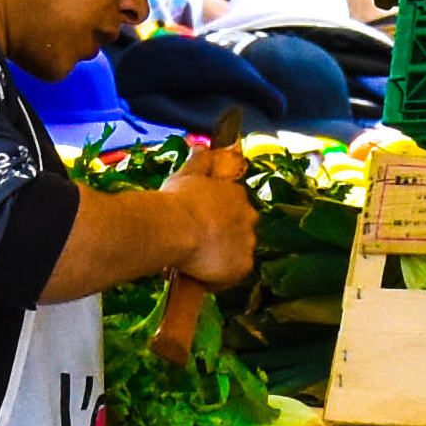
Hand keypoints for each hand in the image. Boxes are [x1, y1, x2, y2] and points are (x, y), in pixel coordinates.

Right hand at [161, 139, 257, 288]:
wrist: (176, 228)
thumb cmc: (178, 200)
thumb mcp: (186, 174)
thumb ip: (198, 161)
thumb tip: (201, 147)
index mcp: (236, 195)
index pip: (235, 205)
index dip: (219, 216)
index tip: (204, 221)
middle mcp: (249, 217)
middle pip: (241, 229)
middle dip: (225, 236)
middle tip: (201, 242)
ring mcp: (248, 243)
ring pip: (238, 252)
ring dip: (223, 256)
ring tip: (198, 261)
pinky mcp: (243, 267)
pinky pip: (233, 274)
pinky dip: (219, 277)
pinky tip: (200, 275)